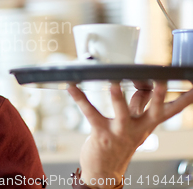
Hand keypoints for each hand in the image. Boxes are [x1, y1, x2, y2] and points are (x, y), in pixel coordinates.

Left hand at [67, 81, 192, 188]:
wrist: (105, 171)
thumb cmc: (119, 143)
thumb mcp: (135, 125)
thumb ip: (139, 105)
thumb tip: (144, 85)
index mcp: (148, 124)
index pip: (170, 110)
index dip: (184, 99)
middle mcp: (137, 128)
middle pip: (153, 110)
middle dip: (158, 96)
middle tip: (161, 81)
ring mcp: (120, 132)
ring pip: (122, 113)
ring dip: (118, 98)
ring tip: (114, 82)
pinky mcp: (101, 133)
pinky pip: (91, 113)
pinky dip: (80, 99)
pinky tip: (72, 88)